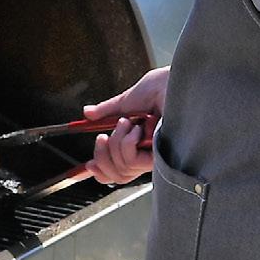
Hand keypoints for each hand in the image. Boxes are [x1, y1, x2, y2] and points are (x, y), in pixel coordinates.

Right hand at [82, 67, 166, 183]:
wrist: (172, 83)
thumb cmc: (160, 89)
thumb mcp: (127, 101)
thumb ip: (107, 111)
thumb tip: (87, 113)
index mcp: (140, 143)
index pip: (120, 169)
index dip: (102, 171)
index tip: (89, 164)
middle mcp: (148, 153)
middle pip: (118, 176)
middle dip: (102, 158)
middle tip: (102, 137)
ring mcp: (155, 156)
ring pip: (123, 169)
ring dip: (117, 143)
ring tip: (128, 123)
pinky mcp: (161, 157)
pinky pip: (132, 161)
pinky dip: (127, 142)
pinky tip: (138, 128)